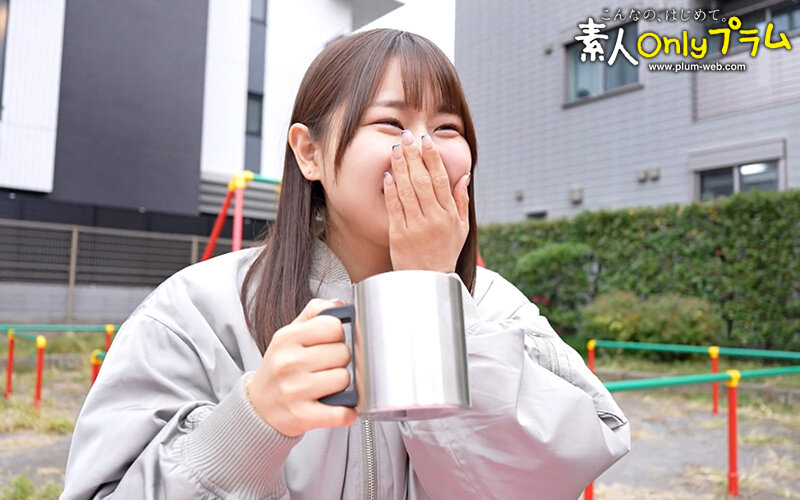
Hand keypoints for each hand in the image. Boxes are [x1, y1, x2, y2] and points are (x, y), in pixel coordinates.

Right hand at [247, 299, 356, 436]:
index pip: (333, 326)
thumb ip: (314, 314)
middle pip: (343, 353)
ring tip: (329, 386)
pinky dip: (346, 412)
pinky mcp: (302, 416)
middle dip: (341, 361)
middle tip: (328, 367)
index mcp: (287, 338)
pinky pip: (341, 412)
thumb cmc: (279, 368)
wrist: (258, 406)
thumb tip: (339, 305)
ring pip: (345, 380)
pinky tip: (339, 406)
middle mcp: (288, 363)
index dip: (339, 335)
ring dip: (343, 385)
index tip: (332, 343)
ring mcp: (294, 391)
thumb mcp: (289, 335)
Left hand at [383, 131, 469, 272]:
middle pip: (422, 180)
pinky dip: (391, 190)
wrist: (429, 281)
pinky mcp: (399, 235)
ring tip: (395, 149)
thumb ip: (462, 201)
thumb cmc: (445, 253)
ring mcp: (416, 227)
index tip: (426, 141)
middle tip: (407, 137)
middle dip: (414, 156)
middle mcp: (434, 218)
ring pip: (408, 190)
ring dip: (401, 167)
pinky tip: (388, 174)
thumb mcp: (461, 229)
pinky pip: (395, 208)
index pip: (441, 179)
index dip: (432, 158)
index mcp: (450, 214)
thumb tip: (464, 176)